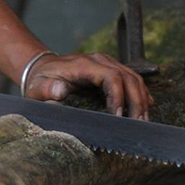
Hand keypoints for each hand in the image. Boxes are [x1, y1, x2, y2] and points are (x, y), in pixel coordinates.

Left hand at [24, 53, 152, 119]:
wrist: (42, 68)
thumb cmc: (40, 80)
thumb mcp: (37, 87)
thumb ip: (47, 89)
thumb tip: (61, 91)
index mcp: (83, 65)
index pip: (110, 76)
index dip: (118, 96)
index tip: (119, 117)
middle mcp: (99, 61)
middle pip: (127, 77)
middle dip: (136, 101)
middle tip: (140, 124)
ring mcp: (107, 63)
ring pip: (133, 77)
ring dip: (141, 98)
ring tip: (145, 120)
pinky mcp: (110, 69)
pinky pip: (131, 78)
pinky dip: (140, 92)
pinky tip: (147, 106)